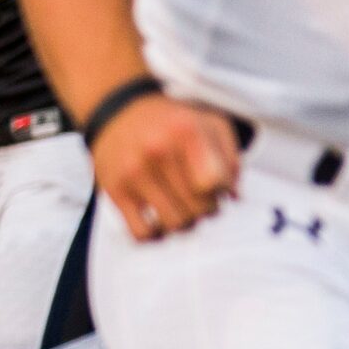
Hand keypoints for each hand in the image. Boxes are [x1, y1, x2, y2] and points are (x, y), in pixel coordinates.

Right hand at [90, 94, 239, 239]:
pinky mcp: (115, 191)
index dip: (221, 190)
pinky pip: (142, 233)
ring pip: (174, 223)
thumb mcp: (210, 124)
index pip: (213, 182)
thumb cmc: (174, 123)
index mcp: (186, 131)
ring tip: (183, 207)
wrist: (117, 113)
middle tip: (202, 198)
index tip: (216, 184)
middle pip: (198, 207)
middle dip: (207, 208)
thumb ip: (230, 158)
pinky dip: (156, 234)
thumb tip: (233, 197)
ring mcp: (133, 173)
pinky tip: (160, 219)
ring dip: (185, 222)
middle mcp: (158, 151)